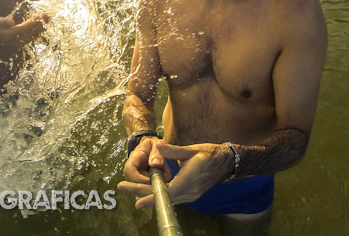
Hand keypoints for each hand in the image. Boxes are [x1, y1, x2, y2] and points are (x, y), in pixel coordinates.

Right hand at [0, 11, 49, 47]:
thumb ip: (3, 21)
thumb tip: (11, 21)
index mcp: (9, 34)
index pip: (23, 28)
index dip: (31, 22)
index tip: (39, 16)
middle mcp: (16, 40)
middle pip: (30, 31)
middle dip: (39, 23)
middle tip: (47, 15)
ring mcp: (20, 43)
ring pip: (33, 35)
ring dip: (41, 27)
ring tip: (48, 19)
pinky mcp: (23, 43)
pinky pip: (33, 37)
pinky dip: (39, 31)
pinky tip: (44, 26)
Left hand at [118, 141, 233, 209]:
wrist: (227, 162)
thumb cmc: (210, 153)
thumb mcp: (191, 149)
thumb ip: (173, 151)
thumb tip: (157, 147)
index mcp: (188, 180)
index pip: (166, 192)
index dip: (151, 197)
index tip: (136, 201)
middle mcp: (189, 192)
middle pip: (162, 197)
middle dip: (141, 194)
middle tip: (121, 187)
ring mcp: (191, 195)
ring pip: (166, 199)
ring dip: (148, 195)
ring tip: (129, 190)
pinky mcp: (191, 194)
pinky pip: (172, 198)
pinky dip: (159, 195)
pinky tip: (148, 191)